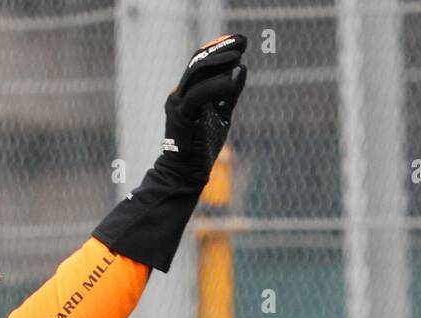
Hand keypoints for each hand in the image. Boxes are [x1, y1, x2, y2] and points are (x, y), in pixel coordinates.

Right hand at [159, 34, 248, 181]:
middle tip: (243, 41)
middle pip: (198, 61)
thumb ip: (230, 93)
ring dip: (219, 61)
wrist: (185, 173)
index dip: (219, 48)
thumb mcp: (221, 114)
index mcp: (188, 92)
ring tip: (239, 56)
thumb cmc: (202, 146)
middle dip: (221, 48)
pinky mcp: (180, 115)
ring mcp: (178, 103)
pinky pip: (199, 94)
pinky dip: (218, 85)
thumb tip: (242, 68)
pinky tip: (235, 78)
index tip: (241, 42)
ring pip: (197, 72)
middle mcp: (180, 93)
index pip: (201, 62)